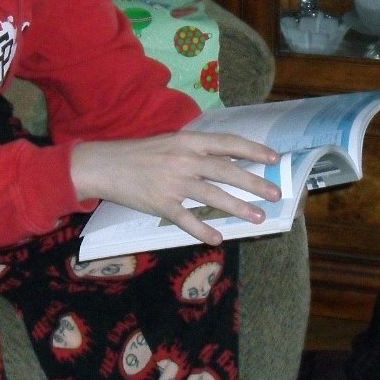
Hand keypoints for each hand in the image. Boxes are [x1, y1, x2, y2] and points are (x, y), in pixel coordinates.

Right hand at [70, 131, 281, 246]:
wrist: (105, 165)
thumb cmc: (139, 153)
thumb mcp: (169, 143)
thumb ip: (195, 150)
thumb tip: (226, 159)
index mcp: (187, 141)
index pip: (227, 143)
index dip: (252, 150)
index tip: (274, 158)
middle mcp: (183, 160)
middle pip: (226, 170)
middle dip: (254, 182)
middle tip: (275, 193)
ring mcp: (173, 183)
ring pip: (212, 196)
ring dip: (238, 207)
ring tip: (258, 217)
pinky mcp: (161, 204)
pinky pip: (187, 220)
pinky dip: (203, 230)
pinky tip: (218, 238)